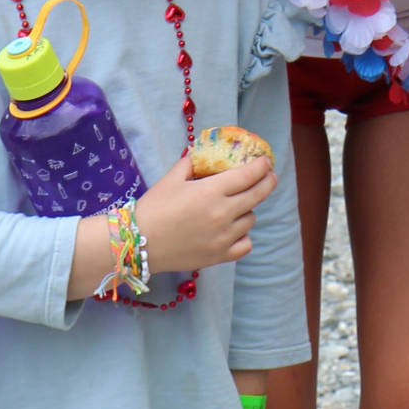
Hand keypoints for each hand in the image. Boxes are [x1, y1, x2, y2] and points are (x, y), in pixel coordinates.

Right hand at [135, 153, 276, 273]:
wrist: (138, 243)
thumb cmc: (155, 207)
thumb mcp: (173, 177)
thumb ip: (193, 162)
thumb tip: (204, 152)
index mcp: (212, 191)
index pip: (248, 176)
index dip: (261, 167)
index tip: (266, 162)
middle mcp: (222, 214)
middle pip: (257, 195)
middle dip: (267, 182)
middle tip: (270, 176)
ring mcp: (223, 238)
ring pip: (251, 219)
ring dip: (248, 209)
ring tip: (238, 205)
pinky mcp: (219, 257)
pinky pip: (245, 244)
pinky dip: (244, 236)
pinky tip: (235, 229)